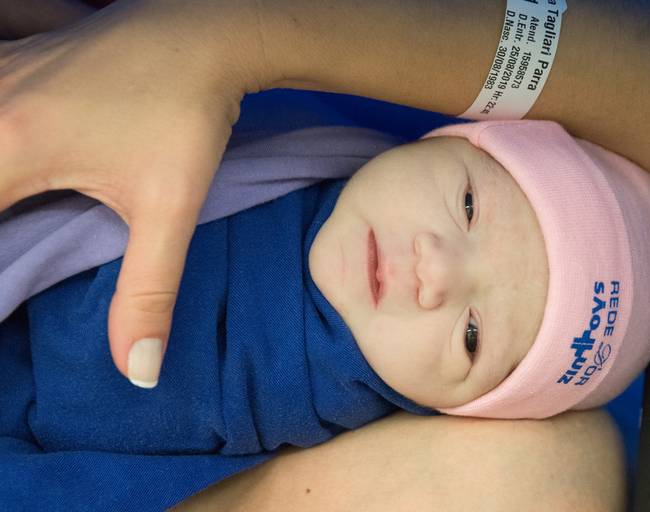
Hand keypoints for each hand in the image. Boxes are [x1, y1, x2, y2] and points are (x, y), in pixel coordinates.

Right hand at [0, 0, 251, 386]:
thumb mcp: (169, 209)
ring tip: (24, 215)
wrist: (208, 34)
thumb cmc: (188, 116)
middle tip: (20, 250)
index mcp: (10, 147)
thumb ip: (148, 292)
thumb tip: (137, 371)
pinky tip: (19, 164)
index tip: (11, 286)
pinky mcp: (11, 60)